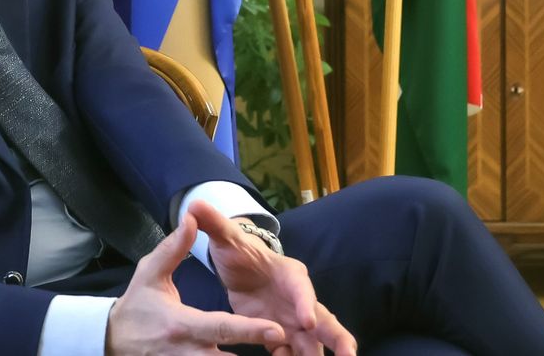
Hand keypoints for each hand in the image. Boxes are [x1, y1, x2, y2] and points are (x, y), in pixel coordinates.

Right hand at [105, 211, 286, 354]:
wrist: (110, 340)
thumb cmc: (136, 305)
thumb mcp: (150, 272)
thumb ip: (173, 248)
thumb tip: (190, 218)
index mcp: (183, 324)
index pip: (223, 328)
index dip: (251, 330)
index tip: (278, 329)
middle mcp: (188, 352)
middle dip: (257, 353)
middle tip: (286, 345)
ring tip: (282, 355)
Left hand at [187, 201, 356, 355]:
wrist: (240, 266)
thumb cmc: (239, 251)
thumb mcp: (226, 237)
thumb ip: (215, 223)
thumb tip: (195, 204)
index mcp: (290, 274)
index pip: (302, 288)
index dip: (306, 303)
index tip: (307, 322)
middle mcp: (298, 299)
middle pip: (323, 318)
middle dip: (337, 337)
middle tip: (348, 355)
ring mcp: (292, 319)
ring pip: (312, 341)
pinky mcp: (279, 334)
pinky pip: (290, 352)